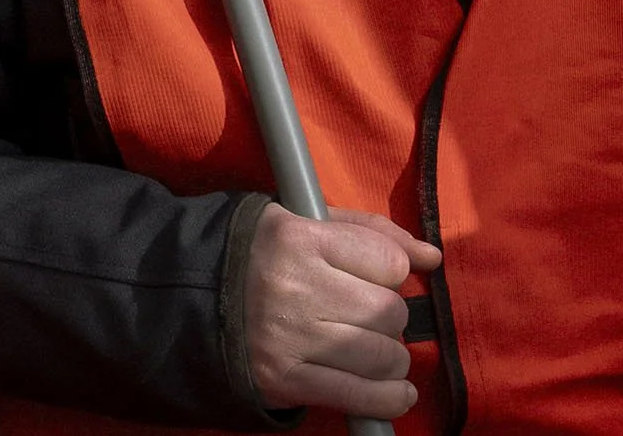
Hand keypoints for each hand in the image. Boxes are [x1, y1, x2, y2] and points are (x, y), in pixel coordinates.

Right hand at [245, 205, 441, 419]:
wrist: (190, 296)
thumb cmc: (261, 256)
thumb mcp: (305, 223)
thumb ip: (371, 231)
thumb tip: (431, 257)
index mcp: (297, 238)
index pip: (389, 263)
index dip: (387, 273)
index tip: (366, 277)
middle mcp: (293, 287)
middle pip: (389, 312)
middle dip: (386, 317)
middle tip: (361, 315)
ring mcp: (288, 337)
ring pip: (384, 355)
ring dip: (387, 357)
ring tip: (366, 348)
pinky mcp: (283, 379)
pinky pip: (360, 396)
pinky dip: (388, 399)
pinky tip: (393, 391)